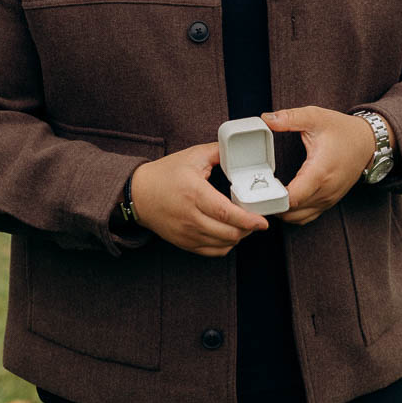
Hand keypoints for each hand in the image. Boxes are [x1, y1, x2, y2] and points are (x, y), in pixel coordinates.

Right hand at [131, 143, 268, 255]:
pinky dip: (225, 245)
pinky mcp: (184, 243)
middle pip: (228, 233)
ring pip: (222, 244)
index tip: (262, 221)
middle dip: (248, 229)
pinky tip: (229, 233)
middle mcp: (190, 217)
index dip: (248, 220)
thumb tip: (238, 150)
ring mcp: (186, 233)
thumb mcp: (192, 156)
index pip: (226, 213)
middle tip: (256, 220)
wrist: (138, 194)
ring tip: (244, 225)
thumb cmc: (165, 174)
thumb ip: (217, 152)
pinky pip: (211, 251)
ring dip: (238, 237)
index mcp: (194, 193)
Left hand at [261, 106, 388, 224]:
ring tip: (268, 195)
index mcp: (320, 172)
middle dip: (273, 206)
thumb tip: (266, 118)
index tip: (259, 188)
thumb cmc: (342, 130)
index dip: (273, 197)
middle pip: (292, 212)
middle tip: (256, 192)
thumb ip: (290, 117)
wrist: (368, 142)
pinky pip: (308, 216)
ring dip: (282, 212)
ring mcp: (329, 199)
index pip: (292, 198)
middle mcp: (325, 190)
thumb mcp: (315, 117)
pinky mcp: (329, 202)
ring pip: (299, 218)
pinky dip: (293, 213)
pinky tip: (283, 199)